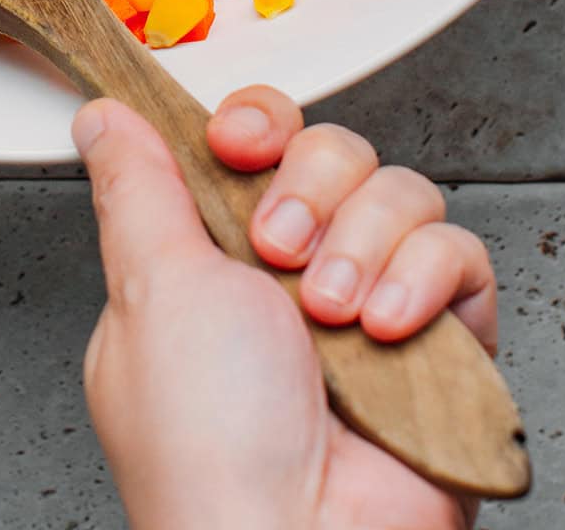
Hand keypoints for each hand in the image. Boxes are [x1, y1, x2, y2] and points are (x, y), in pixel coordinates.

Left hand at [74, 87, 495, 529]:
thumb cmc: (206, 443)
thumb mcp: (151, 290)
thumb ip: (138, 190)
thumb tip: (106, 122)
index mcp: (217, 261)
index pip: (258, 138)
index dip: (258, 124)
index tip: (238, 146)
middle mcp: (296, 277)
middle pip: (332, 150)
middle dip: (310, 188)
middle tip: (279, 253)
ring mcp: (373, 307)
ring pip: (401, 192)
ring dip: (363, 242)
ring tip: (332, 314)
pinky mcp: (442, 343)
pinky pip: (458, 252)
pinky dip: (424, 278)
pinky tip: (386, 328)